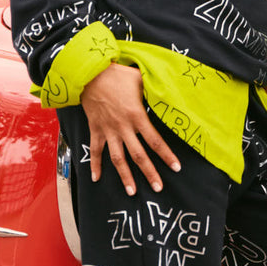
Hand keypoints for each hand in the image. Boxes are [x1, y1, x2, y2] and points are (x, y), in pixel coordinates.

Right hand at [80, 63, 180, 194]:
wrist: (90, 73)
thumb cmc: (118, 75)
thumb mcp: (140, 80)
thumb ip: (154, 90)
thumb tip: (169, 93)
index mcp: (137, 116)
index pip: (155, 140)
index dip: (166, 155)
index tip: (176, 168)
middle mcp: (123, 127)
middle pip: (138, 155)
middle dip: (149, 172)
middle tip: (158, 188)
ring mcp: (108, 130)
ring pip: (118, 158)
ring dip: (125, 176)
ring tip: (132, 192)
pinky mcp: (96, 129)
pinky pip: (95, 150)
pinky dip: (95, 165)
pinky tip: (96, 179)